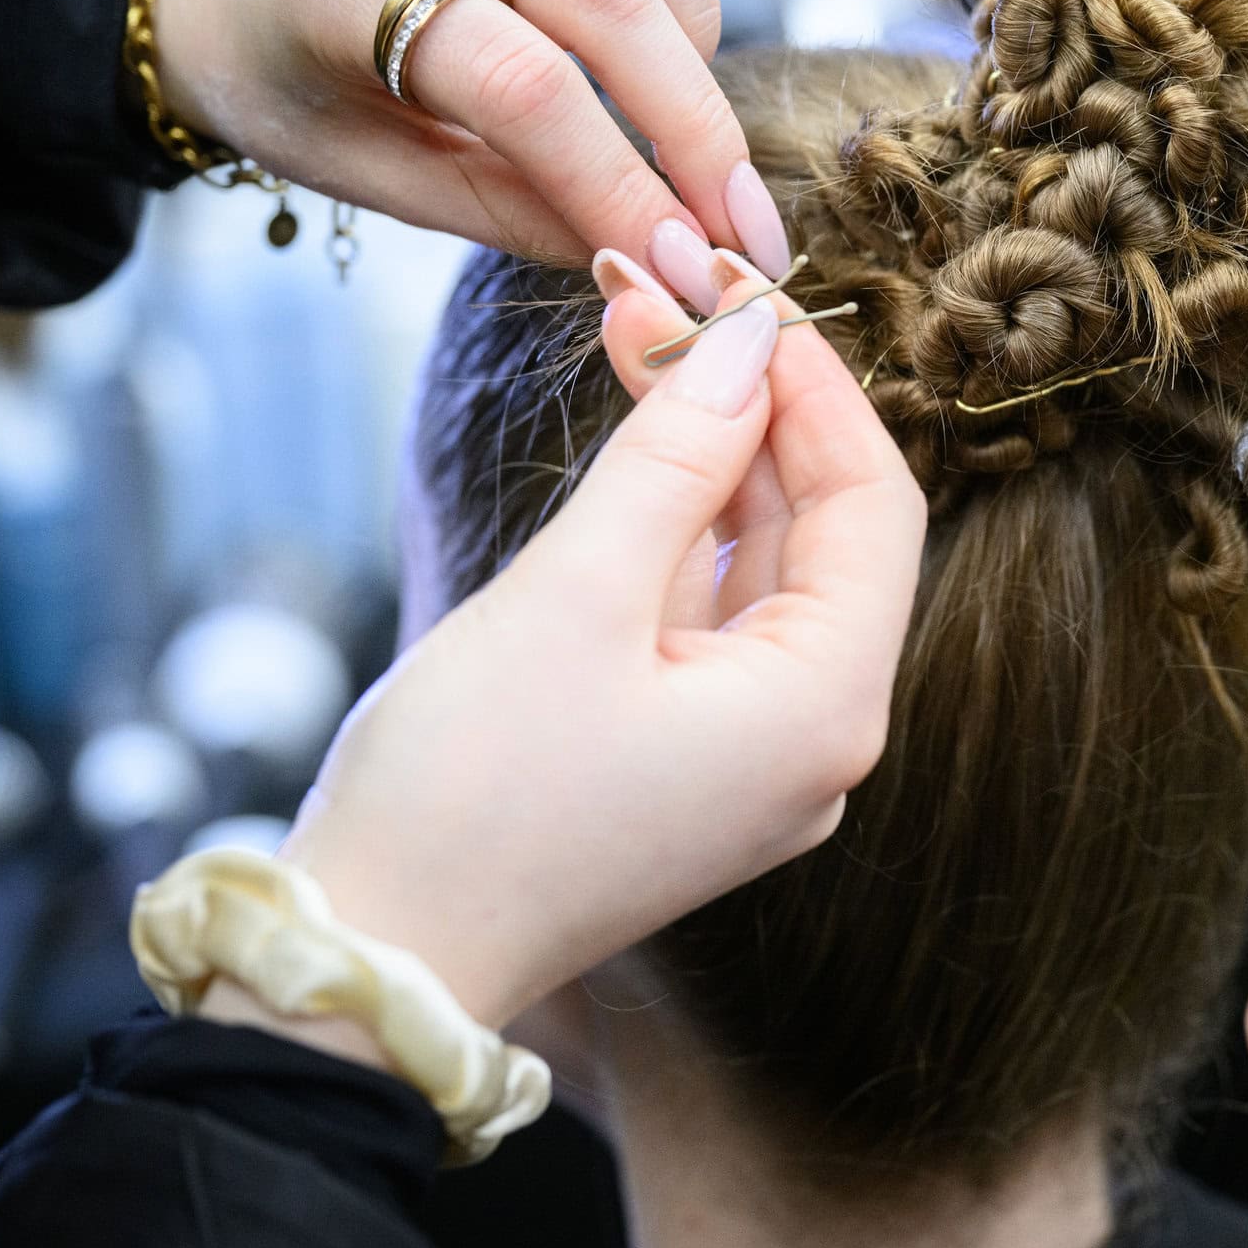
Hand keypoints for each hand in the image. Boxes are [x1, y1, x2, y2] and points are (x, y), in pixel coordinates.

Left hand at [148, 0, 791, 276]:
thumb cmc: (294, 83)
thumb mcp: (372, 172)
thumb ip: (508, 210)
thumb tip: (652, 256)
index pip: (518, 85)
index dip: (619, 181)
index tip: (685, 267)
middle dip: (693, 126)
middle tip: (744, 231)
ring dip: (693, 44)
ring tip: (694, 138)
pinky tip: (669, 50)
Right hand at [246, 269, 923, 1032]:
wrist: (374, 956)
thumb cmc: (469, 791)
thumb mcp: (577, 594)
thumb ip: (675, 456)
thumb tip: (743, 341)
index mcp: (828, 708)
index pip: (873, 503)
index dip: (813, 383)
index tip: (738, 291)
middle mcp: (821, 740)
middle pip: (825, 532)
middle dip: (751, 409)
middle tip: (662, 300)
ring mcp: (760, 760)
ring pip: (766, 569)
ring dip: (709, 460)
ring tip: (634, 339)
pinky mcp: (697, 764)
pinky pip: (716, 622)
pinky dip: (680, 537)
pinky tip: (636, 453)